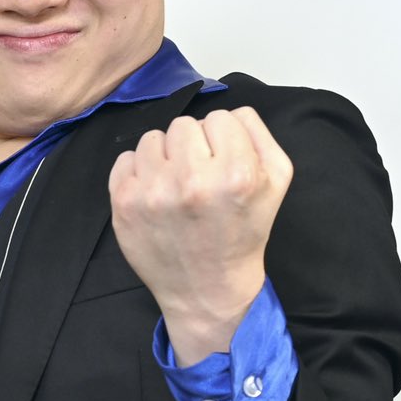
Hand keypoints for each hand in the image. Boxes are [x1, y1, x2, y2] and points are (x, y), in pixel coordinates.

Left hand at [108, 106, 293, 366]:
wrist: (207, 289)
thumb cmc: (243, 232)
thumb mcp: (276, 182)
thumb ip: (258, 134)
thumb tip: (228, 112)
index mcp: (236, 174)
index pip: (222, 117)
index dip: (224, 140)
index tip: (223, 166)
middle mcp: (192, 181)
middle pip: (184, 124)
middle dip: (193, 146)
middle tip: (199, 178)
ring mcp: (152, 192)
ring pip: (153, 137)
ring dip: (165, 157)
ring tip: (177, 187)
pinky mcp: (124, 203)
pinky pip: (126, 158)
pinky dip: (139, 172)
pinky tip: (155, 195)